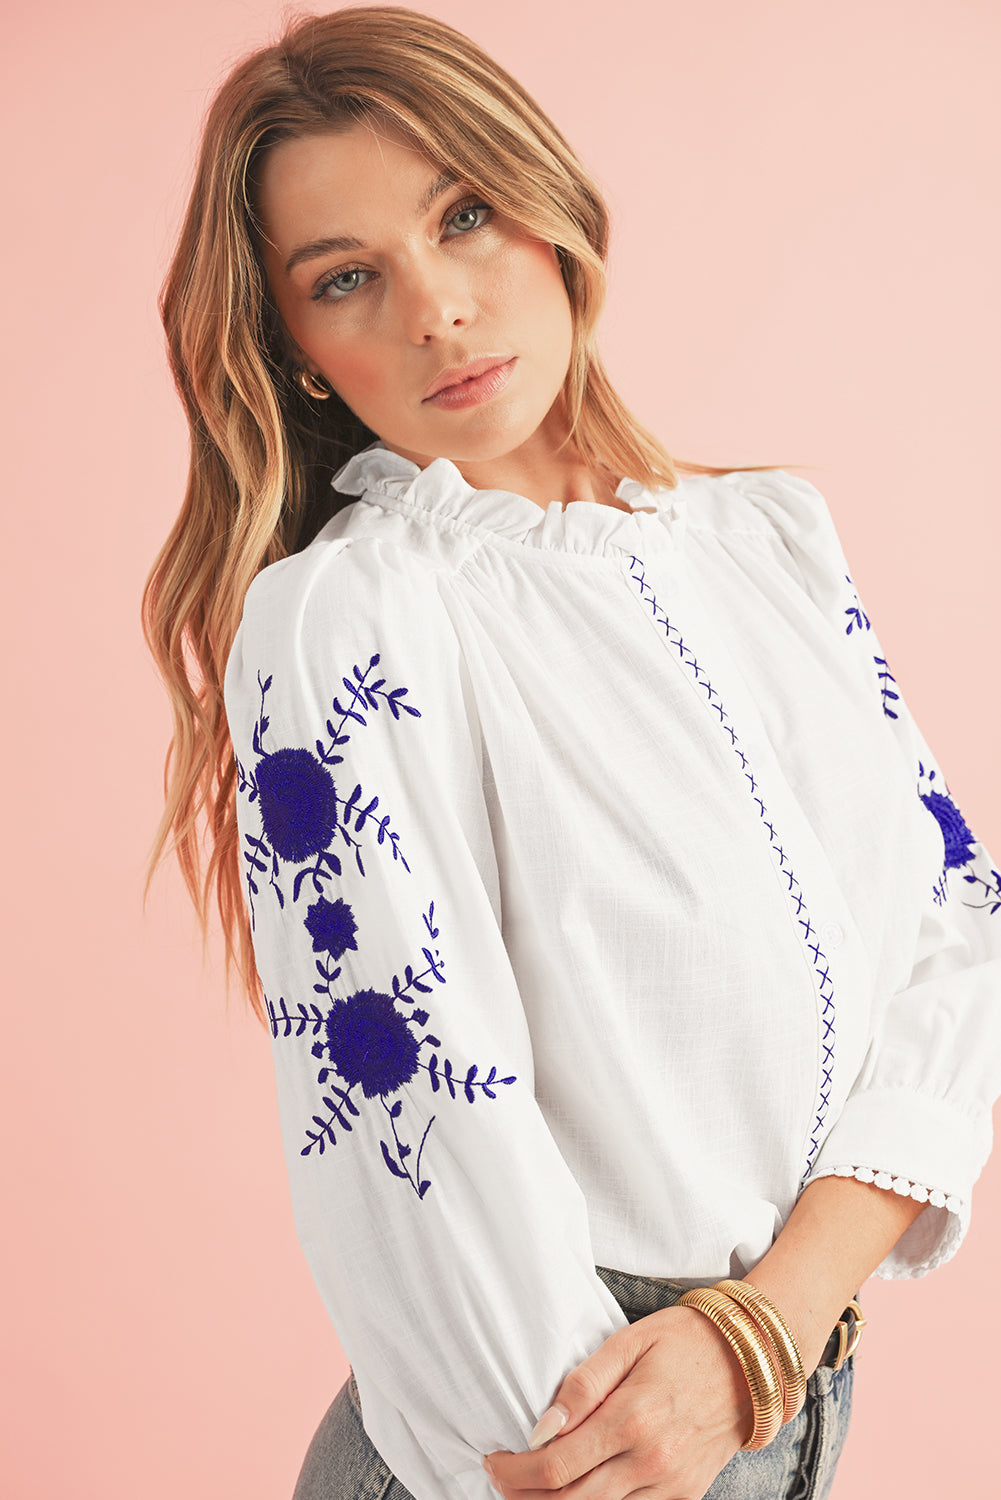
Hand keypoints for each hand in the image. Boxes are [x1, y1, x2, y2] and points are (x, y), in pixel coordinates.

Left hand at [483, 1304, 752, 1499]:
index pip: (557, 1466)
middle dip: (525, 1494)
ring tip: (531, 1486)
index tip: (494, 1459)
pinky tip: (576, 1491)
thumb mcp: (629, 1341)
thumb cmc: (685, 1341)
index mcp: (632, 1418)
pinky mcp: (685, 1495)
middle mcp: (652, 1462)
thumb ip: (583, 1384)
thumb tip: (542, 1426)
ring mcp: (671, 1485)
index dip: (515, 1471)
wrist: (751, 1363)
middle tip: (502, 1477)